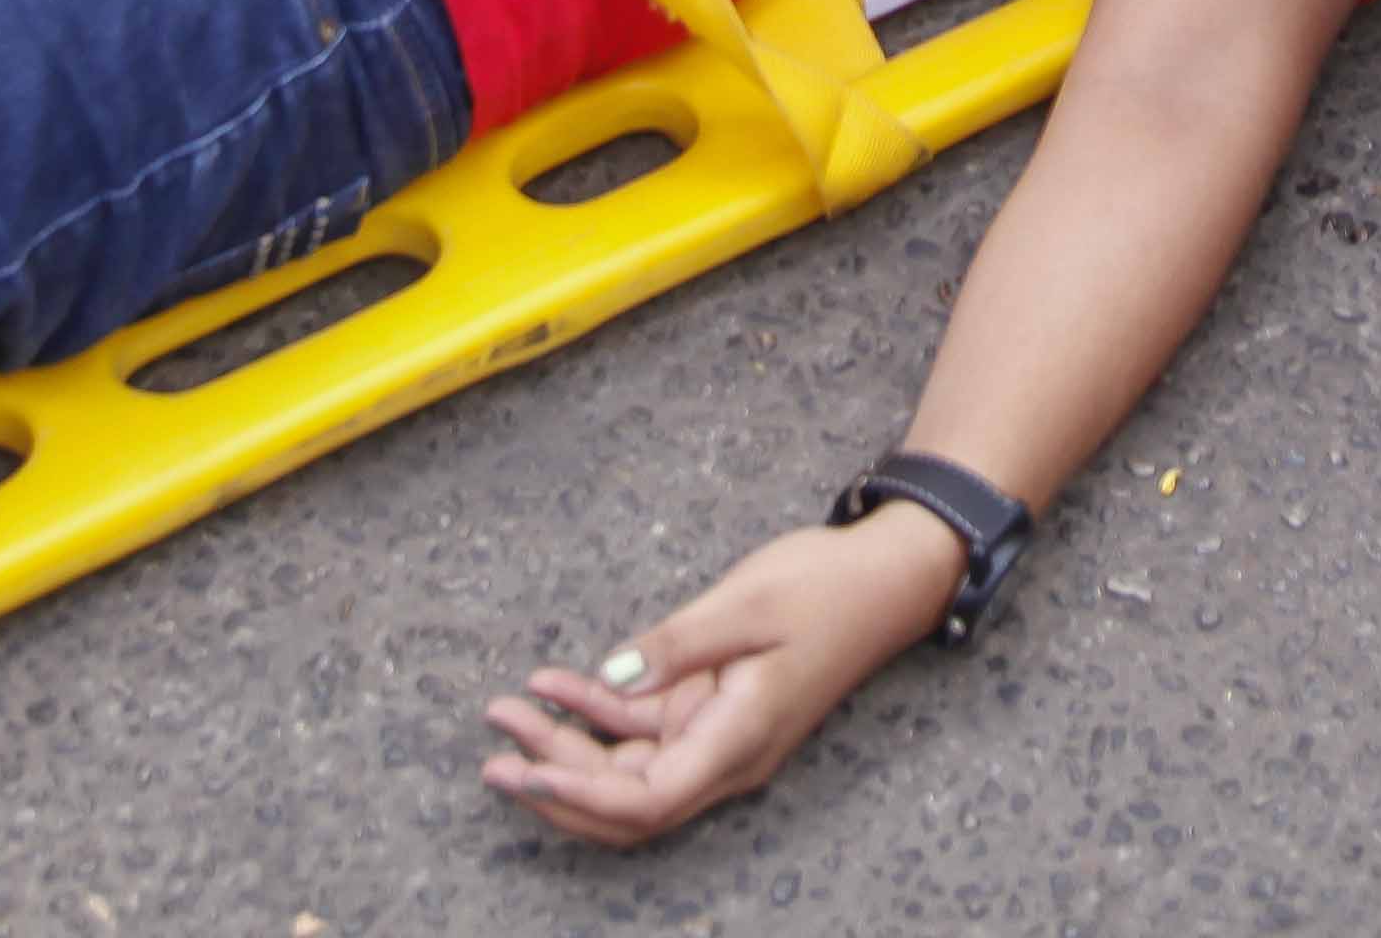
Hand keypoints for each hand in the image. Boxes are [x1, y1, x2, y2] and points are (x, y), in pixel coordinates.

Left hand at [480, 507, 959, 848]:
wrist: (888, 577)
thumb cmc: (825, 587)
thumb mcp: (745, 605)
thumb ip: (674, 647)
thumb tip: (606, 680)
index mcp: (738, 741)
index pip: (645, 802)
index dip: (576, 798)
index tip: (520, 770)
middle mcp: (726, 755)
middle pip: (627, 803)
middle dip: (556, 781)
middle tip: (493, 747)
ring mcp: (719, 736)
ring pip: (629, 772)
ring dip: (567, 748)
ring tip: (507, 709)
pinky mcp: (714, 710)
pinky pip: (645, 730)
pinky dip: (597, 713)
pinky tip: (555, 683)